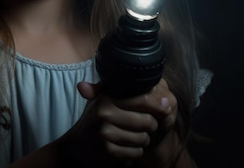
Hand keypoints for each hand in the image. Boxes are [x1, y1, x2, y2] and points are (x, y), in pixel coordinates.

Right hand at [58, 78, 177, 166]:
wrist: (76, 146)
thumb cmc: (97, 120)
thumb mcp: (107, 99)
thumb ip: (134, 92)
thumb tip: (167, 98)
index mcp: (107, 96)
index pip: (144, 98)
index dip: (159, 105)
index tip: (166, 107)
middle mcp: (104, 112)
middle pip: (147, 120)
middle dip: (151, 125)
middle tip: (145, 125)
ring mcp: (104, 132)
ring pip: (144, 138)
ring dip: (143, 140)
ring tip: (133, 136)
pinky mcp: (107, 150)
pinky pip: (136, 152)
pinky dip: (136, 152)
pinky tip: (127, 147)